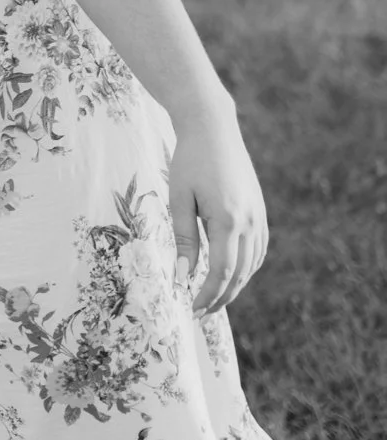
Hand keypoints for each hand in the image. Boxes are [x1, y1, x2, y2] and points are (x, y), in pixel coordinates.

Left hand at [169, 110, 268, 315]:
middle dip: (221, 297)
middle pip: (240, 273)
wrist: (212, 127)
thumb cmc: (189, 160)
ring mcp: (258, 215)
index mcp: (227, 218)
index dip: (209, 294)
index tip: (193, 309)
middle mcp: (249, 221)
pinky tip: (233, 273)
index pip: (221, 271)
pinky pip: (258, 248)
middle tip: (201, 312)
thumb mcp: (179, 198)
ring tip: (214, 298)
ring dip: (235, 285)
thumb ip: (184, 239)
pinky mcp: (260, 210)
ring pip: (252, 264)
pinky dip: (247, 267)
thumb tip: (184, 276)